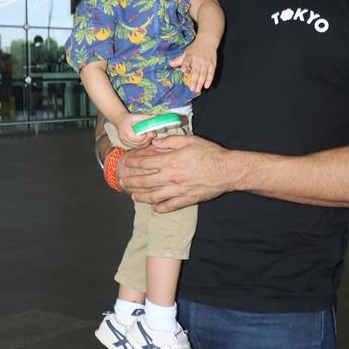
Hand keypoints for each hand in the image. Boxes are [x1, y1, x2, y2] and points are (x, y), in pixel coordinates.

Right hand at [112, 111, 154, 149]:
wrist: (119, 121)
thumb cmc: (128, 118)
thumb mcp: (136, 116)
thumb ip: (145, 117)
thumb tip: (155, 117)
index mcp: (126, 131)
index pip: (136, 138)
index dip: (145, 137)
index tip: (150, 132)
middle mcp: (124, 139)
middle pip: (139, 143)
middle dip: (147, 139)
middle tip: (152, 133)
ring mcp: (125, 143)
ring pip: (139, 146)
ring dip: (146, 142)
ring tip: (149, 135)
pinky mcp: (127, 145)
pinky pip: (137, 147)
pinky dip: (143, 143)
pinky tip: (145, 138)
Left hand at [118, 132, 232, 210]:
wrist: (227, 171)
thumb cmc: (210, 154)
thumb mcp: (190, 140)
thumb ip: (170, 141)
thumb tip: (154, 143)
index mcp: (172, 161)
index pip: (145, 162)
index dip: (133, 161)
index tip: (126, 161)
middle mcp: (172, 177)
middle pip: (144, 181)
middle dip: (130, 180)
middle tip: (121, 180)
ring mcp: (178, 190)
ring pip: (153, 196)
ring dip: (140, 196)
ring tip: (132, 195)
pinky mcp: (186, 200)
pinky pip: (168, 207)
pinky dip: (159, 208)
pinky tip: (153, 207)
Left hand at [169, 36, 217, 95]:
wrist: (208, 40)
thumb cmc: (195, 48)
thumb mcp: (186, 52)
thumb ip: (179, 60)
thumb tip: (170, 64)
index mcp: (190, 55)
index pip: (187, 61)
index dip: (185, 66)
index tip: (183, 71)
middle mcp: (198, 59)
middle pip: (196, 71)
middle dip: (194, 80)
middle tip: (191, 89)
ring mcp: (206, 62)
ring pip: (203, 73)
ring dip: (200, 82)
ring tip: (197, 90)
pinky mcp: (212, 64)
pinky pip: (211, 73)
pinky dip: (209, 80)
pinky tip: (206, 86)